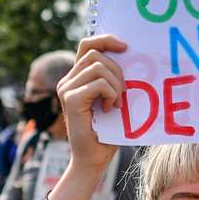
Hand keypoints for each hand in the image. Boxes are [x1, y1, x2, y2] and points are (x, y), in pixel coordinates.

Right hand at [59, 34, 126, 174]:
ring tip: (117, 103)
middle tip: (124, 93)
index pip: (87, 45)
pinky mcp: (70, 99)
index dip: (106, 40)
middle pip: (95, 54)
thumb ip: (113, 79)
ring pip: (97, 67)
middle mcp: (68, 80)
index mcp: (77, 77)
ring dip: (115, 84)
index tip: (125, 46)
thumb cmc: (106, 132)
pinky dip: (111, 94)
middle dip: (117, 70)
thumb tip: (132, 57)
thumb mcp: (112, 99)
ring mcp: (66, 89)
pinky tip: (110, 109)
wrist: (93, 159)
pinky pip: (98, 83)